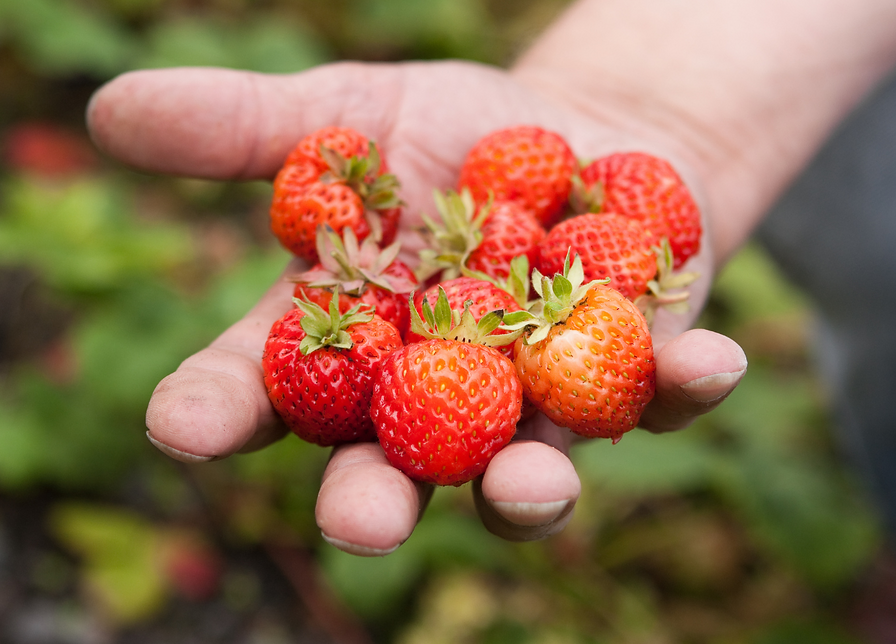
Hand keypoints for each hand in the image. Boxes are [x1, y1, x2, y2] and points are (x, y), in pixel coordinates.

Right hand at [87, 60, 746, 554]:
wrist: (587, 132)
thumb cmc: (459, 133)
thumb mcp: (355, 114)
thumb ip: (248, 129)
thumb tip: (108, 107)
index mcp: (355, 344)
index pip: (271, 387)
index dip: (224, 409)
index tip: (183, 427)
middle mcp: (436, 395)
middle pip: (393, 465)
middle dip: (376, 498)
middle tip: (361, 521)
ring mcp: (538, 396)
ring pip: (525, 465)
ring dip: (527, 484)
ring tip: (530, 484)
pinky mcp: (637, 373)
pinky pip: (659, 391)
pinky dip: (682, 383)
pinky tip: (708, 364)